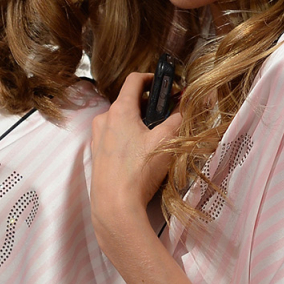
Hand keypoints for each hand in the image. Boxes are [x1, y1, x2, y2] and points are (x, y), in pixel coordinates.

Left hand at [89, 72, 181, 250]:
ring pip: (120, 120)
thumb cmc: (139, 171)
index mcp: (119, 110)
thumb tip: (184, 109)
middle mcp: (104, 120)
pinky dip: (128, 137)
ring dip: (138, 122)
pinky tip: (141, 154)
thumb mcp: (167, 141)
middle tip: (166, 114)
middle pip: (128, 101)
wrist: (115, 205)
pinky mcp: (98, 155)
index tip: (164, 84)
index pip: (134, 80)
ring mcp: (98, 138)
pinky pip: (114, 137)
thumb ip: (178, 120)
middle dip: (148, 105)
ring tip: (156, 137)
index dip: (152, 77)